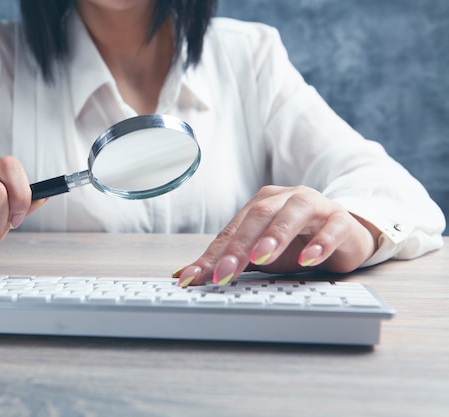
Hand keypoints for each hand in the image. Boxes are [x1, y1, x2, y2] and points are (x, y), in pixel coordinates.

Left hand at [174, 185, 379, 286]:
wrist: (344, 235)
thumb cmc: (297, 243)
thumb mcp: (259, 255)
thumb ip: (225, 262)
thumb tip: (183, 276)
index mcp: (261, 204)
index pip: (232, 230)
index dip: (213, 255)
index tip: (194, 278)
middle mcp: (285, 199)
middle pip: (259, 216)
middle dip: (240, 246)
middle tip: (225, 272)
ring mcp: (315, 206)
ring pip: (294, 213)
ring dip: (276, 235)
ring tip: (262, 257)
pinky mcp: (341, 220)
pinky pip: (332, 227)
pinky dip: (320, 242)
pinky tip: (309, 259)